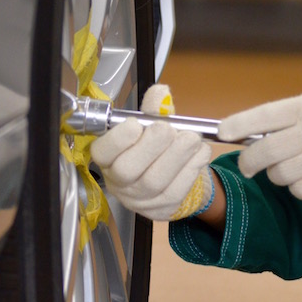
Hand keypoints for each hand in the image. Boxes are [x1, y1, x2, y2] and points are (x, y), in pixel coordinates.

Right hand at [90, 85, 213, 220]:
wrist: (173, 179)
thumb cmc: (156, 148)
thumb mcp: (152, 126)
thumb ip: (154, 110)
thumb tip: (161, 92)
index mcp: (108, 158)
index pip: (102, 152)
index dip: (118, 139)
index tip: (136, 124)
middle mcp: (119, 182)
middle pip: (128, 169)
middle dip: (151, 145)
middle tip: (169, 129)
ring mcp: (141, 199)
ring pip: (155, 180)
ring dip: (177, 155)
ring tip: (192, 138)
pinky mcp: (164, 208)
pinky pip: (177, 189)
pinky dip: (192, 167)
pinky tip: (200, 152)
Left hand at [217, 92, 301, 199]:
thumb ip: (286, 119)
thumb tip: (245, 135)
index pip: (265, 116)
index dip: (239, 125)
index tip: (222, 133)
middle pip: (264, 151)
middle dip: (249, 161)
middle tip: (247, 165)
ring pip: (278, 174)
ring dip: (277, 174)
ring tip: (293, 164)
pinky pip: (296, 190)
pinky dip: (297, 186)